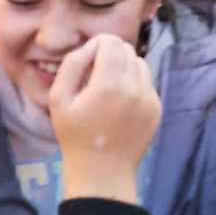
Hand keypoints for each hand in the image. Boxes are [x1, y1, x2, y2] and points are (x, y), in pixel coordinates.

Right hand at [50, 35, 160, 203]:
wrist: (102, 172)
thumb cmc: (75, 136)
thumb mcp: (59, 99)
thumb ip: (72, 65)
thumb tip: (91, 47)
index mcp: (109, 84)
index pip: (112, 42)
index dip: (98, 44)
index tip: (89, 59)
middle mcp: (135, 87)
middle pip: (127, 49)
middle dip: (111, 54)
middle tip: (96, 74)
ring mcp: (150, 98)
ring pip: (140, 63)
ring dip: (124, 67)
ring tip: (109, 88)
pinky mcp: (157, 107)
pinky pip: (147, 82)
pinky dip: (134, 84)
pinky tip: (120, 103)